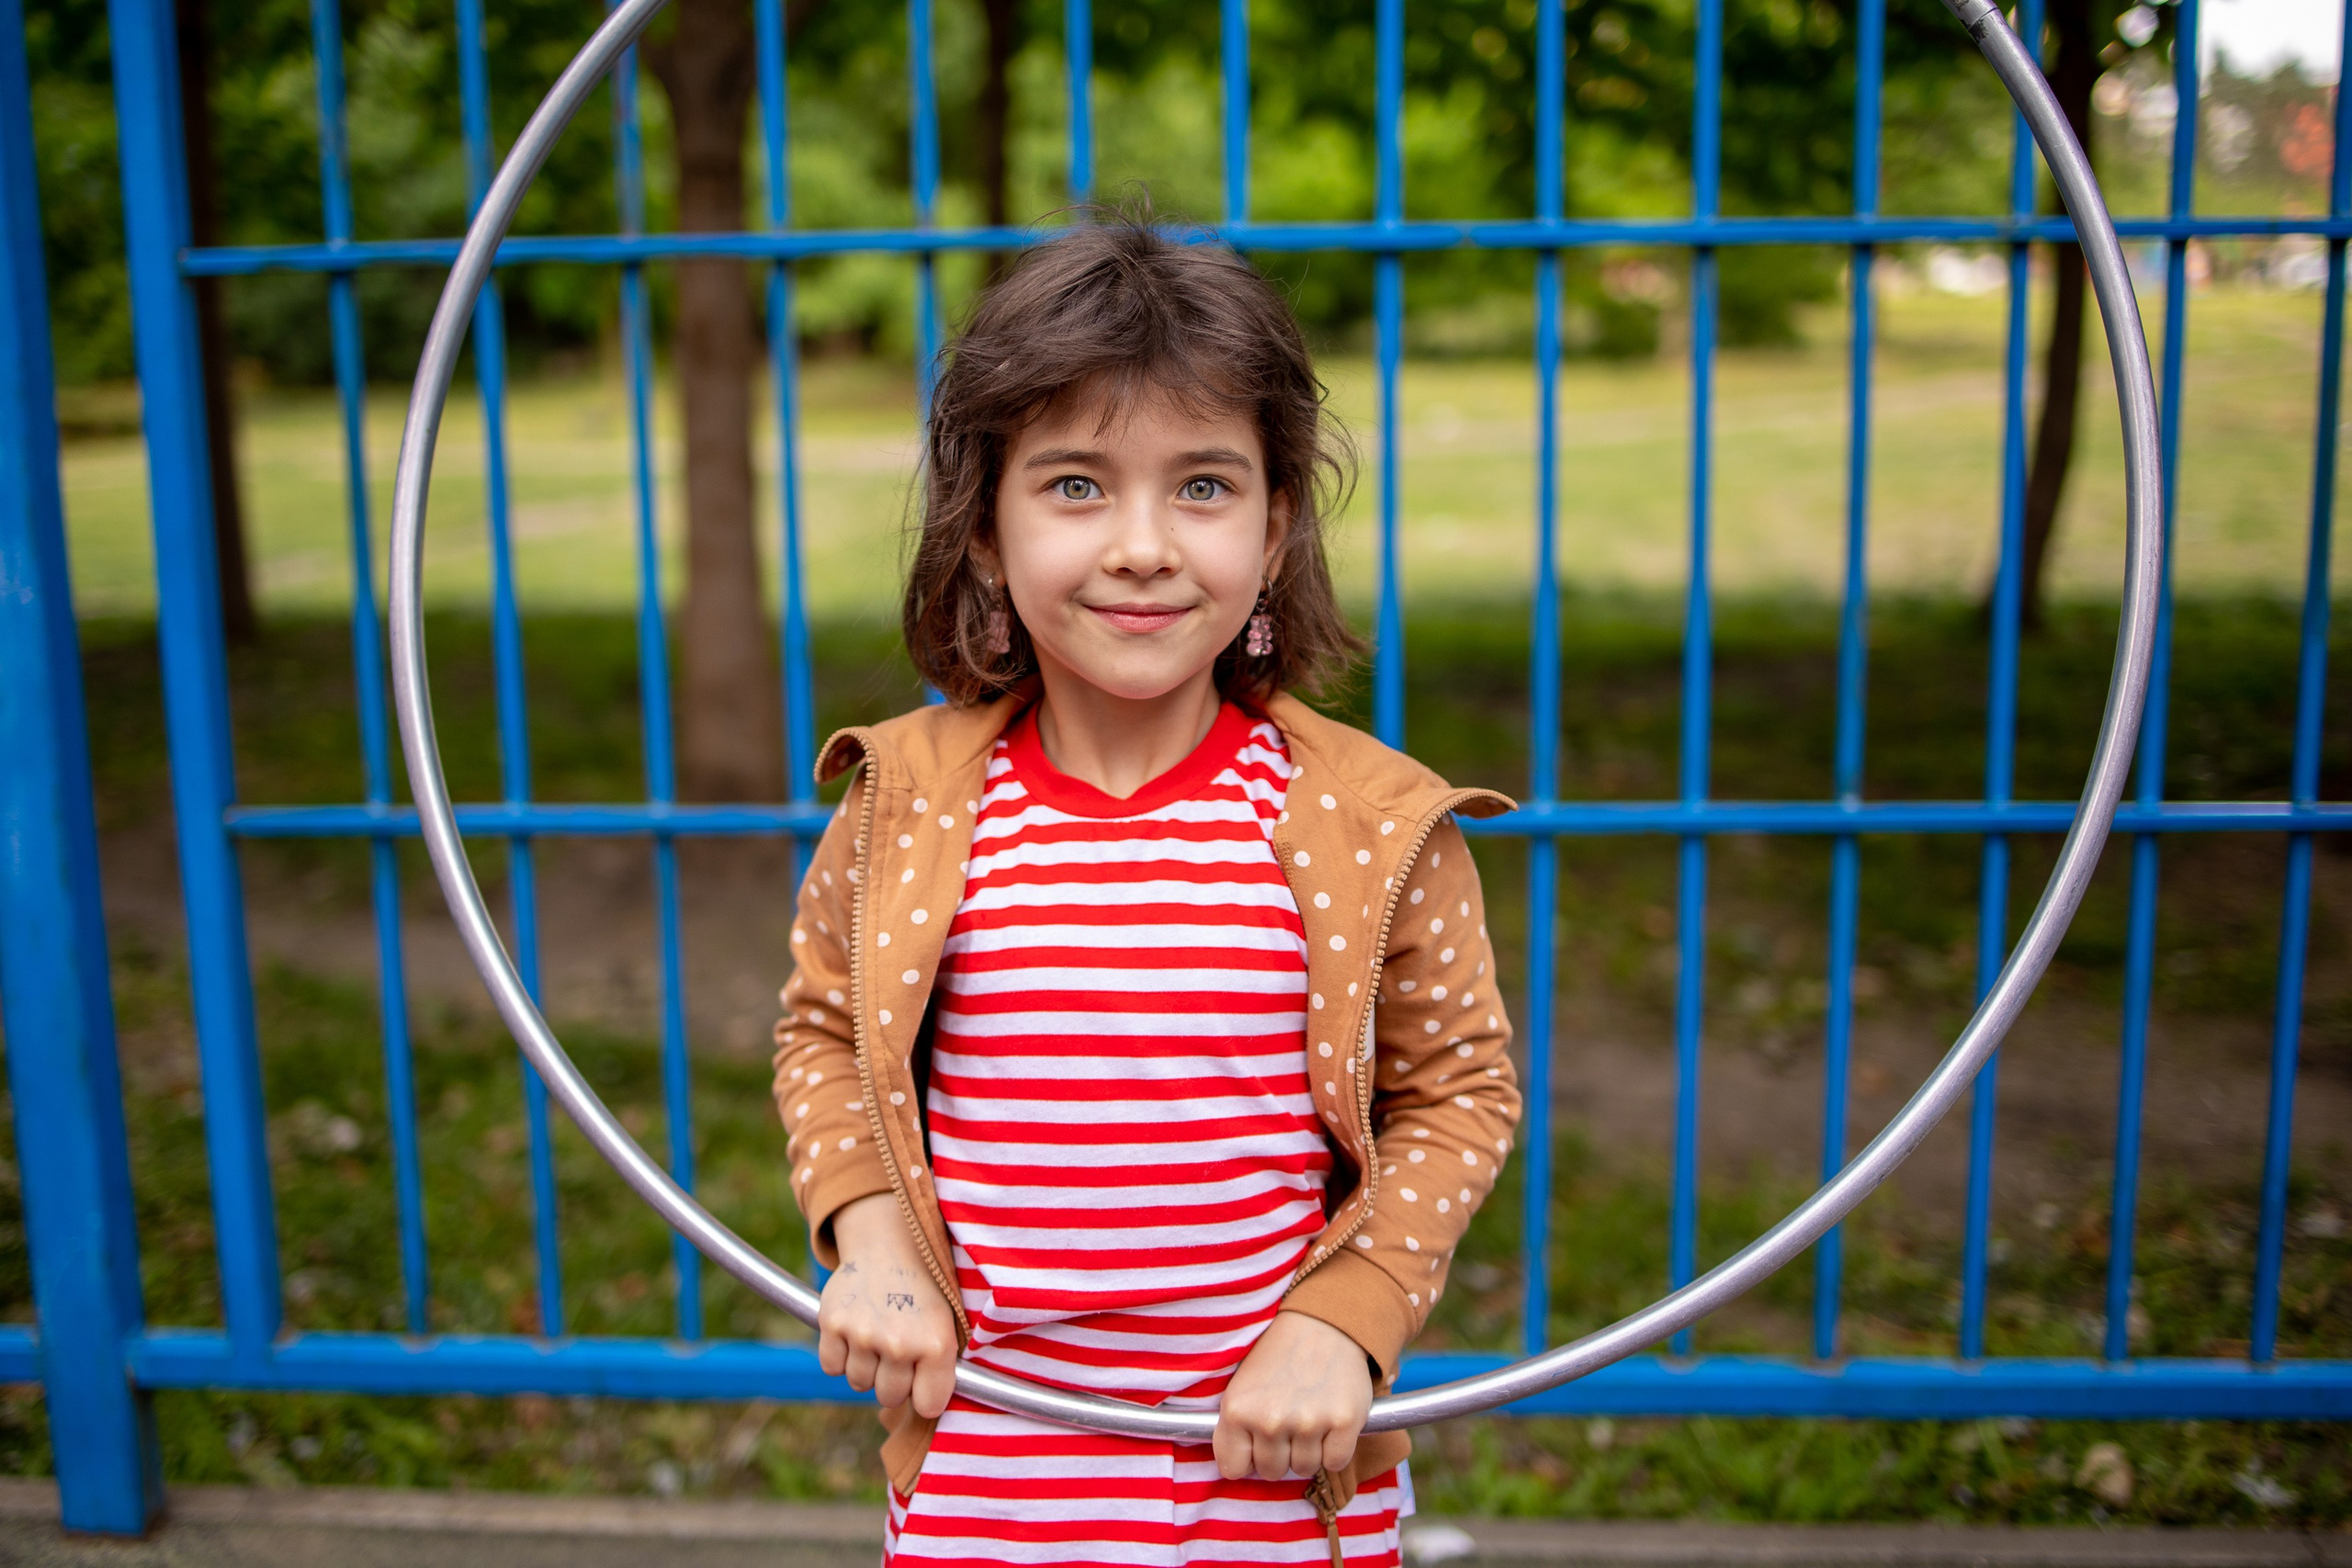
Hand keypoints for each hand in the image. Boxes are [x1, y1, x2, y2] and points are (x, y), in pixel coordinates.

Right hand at [817, 1192, 959, 1419]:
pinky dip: (840, 1355)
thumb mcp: (946, 1324)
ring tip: (878, 1334)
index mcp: (935, 1344)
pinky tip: (855, 1330)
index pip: (928, 1405)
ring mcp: (863, 1334)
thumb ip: (939, 1368)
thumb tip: (927, 1415)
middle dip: (894, 1380)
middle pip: (889, 1397)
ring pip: (859, 1382)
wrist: (890, 1242)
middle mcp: (899, 1343)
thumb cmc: (924, 1290)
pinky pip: (832, 1366)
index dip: (924, 1395)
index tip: (923, 1381)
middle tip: (899, 1350)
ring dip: (867, 1366)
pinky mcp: (832, 1324)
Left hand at [1214, 1311, 1374, 1481]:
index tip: (1256, 1442)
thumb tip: (1237, 1471)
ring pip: (1304, 1469)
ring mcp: (1308, 1422)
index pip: (1233, 1469)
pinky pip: (1335, 1462)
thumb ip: (1235, 1428)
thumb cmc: (1279, 1358)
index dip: (1247, 1458)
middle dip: (1280, 1453)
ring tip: (1309, 1416)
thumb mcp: (1241, 1387)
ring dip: (1308, 1450)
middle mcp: (1270, 1419)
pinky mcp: (1344, 1422)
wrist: (1323, 1323)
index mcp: (1237, 1410)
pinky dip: (1335, 1449)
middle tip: (1288, 1421)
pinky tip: (1330, 1422)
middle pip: (1272, 1473)